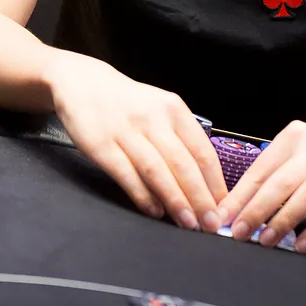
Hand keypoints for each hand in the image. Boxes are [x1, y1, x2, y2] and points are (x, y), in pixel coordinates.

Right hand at [45, 51, 225, 230]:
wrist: (82, 82)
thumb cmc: (128, 103)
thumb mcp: (160, 108)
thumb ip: (180, 139)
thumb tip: (203, 183)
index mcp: (173, 109)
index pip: (202, 151)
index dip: (215, 182)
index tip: (223, 206)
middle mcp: (152, 119)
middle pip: (183, 164)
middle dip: (201, 198)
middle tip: (211, 223)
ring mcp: (126, 132)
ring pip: (158, 172)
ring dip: (176, 201)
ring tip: (188, 223)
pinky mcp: (101, 145)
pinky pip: (127, 175)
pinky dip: (143, 196)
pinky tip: (155, 212)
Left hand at [217, 121, 305, 253]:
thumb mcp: (299, 154)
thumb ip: (272, 175)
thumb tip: (236, 208)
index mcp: (294, 138)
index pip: (261, 169)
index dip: (240, 196)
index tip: (222, 218)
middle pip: (281, 182)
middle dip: (256, 210)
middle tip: (240, 234)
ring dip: (284, 221)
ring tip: (267, 241)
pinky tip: (302, 245)